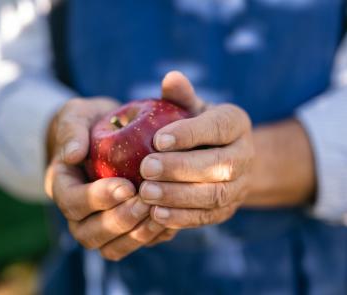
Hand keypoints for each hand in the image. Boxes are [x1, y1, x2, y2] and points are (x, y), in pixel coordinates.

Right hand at [45, 97, 173, 260]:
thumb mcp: (77, 116)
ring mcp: (98, 224)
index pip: (72, 201)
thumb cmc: (89, 123)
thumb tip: (72, 154)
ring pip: (110, 247)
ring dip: (136, 234)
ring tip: (159, 213)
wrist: (105, 134)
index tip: (126, 186)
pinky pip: (132, 244)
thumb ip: (72, 131)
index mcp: (63, 185)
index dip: (97, 198)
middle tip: (145, 202)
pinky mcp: (121, 230)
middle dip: (119, 220)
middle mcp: (77, 212)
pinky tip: (170, 219)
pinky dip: (150, 237)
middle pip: (88, 233)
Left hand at [139, 72, 253, 228]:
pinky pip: (208, 217)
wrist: (223, 157)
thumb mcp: (192, 108)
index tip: (157, 139)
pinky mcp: (228, 209)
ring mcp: (240, 186)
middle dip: (181, 168)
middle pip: (219, 165)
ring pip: (215, 195)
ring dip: (179, 196)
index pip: (218, 127)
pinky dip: (183, 218)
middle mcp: (245, 155)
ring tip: (146, 194)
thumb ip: (181, 97)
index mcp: (236, 123)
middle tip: (146, 168)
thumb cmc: (197, 127)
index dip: (190, 134)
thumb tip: (171, 77)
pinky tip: (156, 215)